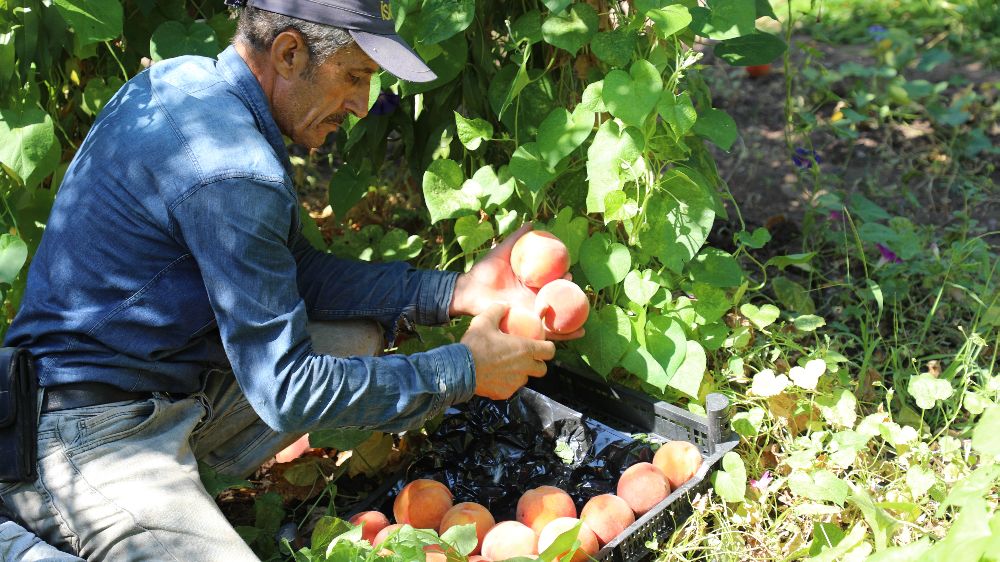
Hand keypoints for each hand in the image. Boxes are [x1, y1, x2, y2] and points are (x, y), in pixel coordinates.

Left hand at [449, 224, 583, 340]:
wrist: (470, 290)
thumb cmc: (484, 271)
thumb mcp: (503, 251)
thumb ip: (517, 238)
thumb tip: (532, 223)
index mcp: (529, 284)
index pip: (551, 281)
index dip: (562, 278)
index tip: (569, 271)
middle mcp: (532, 299)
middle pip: (557, 299)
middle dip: (570, 297)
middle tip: (577, 290)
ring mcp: (530, 312)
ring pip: (556, 317)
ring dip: (573, 318)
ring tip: (585, 317)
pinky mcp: (528, 325)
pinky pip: (547, 331)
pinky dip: (564, 334)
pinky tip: (579, 332)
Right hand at [461, 302, 554, 399]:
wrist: (460, 369)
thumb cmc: (475, 344)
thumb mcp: (484, 321)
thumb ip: (497, 310)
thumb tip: (506, 305)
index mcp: (525, 349)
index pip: (550, 351)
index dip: (548, 348)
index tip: (541, 345)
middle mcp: (524, 368)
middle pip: (542, 369)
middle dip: (537, 363)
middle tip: (526, 357)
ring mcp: (515, 382)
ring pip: (525, 379)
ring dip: (520, 373)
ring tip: (507, 366)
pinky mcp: (504, 393)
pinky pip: (510, 387)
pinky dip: (506, 383)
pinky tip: (495, 376)